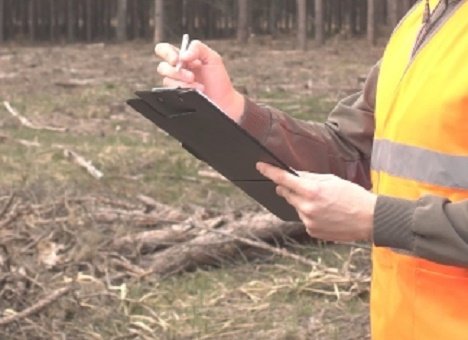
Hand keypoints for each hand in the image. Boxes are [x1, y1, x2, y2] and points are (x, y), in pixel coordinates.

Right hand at [155, 40, 244, 122]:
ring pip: (166, 80)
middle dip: (176, 71)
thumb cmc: (219, 80)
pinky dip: (185, 89)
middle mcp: (178, 70)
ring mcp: (176, 84)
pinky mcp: (176, 95)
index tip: (177, 59)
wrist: (224, 101)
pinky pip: (171, 91)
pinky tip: (196, 91)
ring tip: (198, 85)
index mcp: (183, 58)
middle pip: (162, 67)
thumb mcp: (212, 58)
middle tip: (191, 76)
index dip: (166, 53)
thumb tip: (182, 55)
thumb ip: (198, 48)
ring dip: (183, 82)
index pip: (164, 50)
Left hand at [256, 162, 376, 241]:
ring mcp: (308, 221)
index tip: (260, 166)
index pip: (283, 179)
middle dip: (290, 188)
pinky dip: (310, 215)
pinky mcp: (312, 231)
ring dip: (303, 203)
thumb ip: (310, 178)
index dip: (269, 171)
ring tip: (325, 204)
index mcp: (311, 191)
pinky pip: (304, 219)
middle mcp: (306, 207)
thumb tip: (294, 175)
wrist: (369, 219)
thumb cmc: (353, 196)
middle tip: (304, 187)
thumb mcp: (332, 180)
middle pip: (287, 194)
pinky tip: (326, 214)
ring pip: (296, 207)